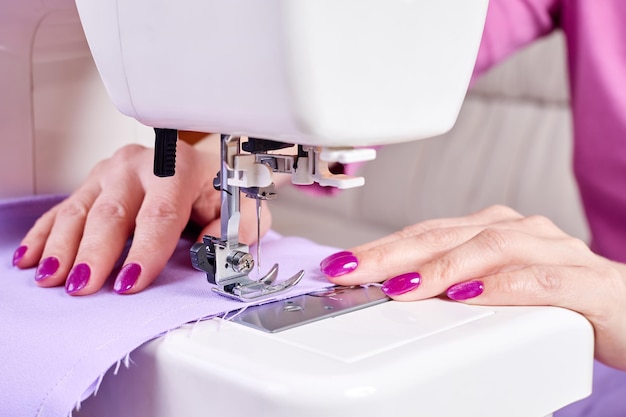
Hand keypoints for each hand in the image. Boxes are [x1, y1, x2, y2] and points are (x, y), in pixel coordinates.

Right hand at [12, 134, 271, 294]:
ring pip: (79, 210)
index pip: (160, 213)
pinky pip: (62, 209)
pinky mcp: (92, 183)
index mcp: (178, 168)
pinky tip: (31, 257)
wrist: (200, 163)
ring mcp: (110, 172)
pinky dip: (44, 234)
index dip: (145, 250)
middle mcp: (139, 166)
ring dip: (62, 247)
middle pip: (112, 212)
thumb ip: (231, 229)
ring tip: (51, 278)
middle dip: (95, 253)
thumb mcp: (240, 208)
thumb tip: (206, 250)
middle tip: (83, 287)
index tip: (131, 282)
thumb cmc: (217, 189)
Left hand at [320, 205, 625, 369]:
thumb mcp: (494, 288)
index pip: (425, 233)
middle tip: (349, 269)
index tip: (340, 264)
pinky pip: (539, 280)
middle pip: (445, 235)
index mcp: (493, 230)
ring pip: (488, 248)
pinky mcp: (586, 282)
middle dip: (391, 253)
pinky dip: (500, 286)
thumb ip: (452, 285)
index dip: (380, 247)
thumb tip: (395, 290)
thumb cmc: (559, 299)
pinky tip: (469, 296)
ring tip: (401, 286)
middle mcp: (519, 231)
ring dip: (440, 268)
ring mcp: (554, 251)